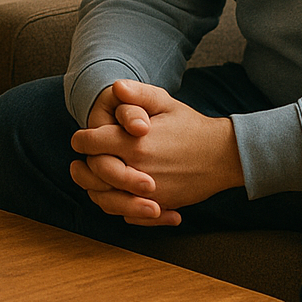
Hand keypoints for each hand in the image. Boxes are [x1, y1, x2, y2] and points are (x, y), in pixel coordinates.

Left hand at [69, 79, 242, 225]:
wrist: (223, 156)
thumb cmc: (191, 126)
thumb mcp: (166, 102)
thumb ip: (138, 93)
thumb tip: (115, 86)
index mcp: (135, 143)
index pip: (91, 143)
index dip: (81, 139)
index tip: (80, 138)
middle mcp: (138, 170)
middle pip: (94, 173)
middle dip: (83, 167)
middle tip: (78, 162)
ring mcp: (149, 192)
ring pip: (106, 199)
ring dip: (94, 190)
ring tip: (91, 181)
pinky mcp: (159, 206)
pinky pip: (128, 214)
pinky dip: (117, 207)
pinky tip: (114, 196)